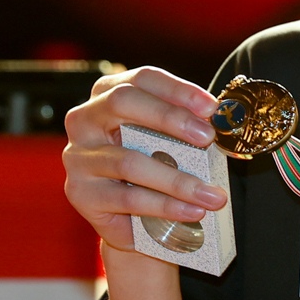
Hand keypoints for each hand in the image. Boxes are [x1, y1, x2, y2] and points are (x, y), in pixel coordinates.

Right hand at [61, 67, 230, 254]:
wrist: (129, 220)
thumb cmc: (152, 167)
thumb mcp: (165, 140)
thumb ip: (184, 126)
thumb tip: (221, 121)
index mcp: (107, 94)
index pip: (142, 79)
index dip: (178, 89)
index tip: (211, 107)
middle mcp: (85, 119)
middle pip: (123, 103)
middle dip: (170, 118)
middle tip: (208, 138)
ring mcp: (78, 156)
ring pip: (130, 161)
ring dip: (178, 180)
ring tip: (212, 195)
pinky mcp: (81, 193)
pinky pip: (128, 199)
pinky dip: (165, 206)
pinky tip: (192, 212)